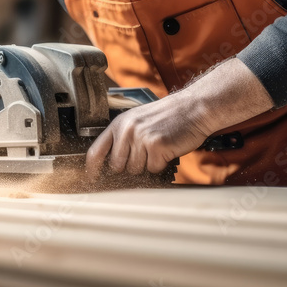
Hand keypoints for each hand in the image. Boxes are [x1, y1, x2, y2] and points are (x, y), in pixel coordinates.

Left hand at [84, 58, 273, 179]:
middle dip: (129, 167)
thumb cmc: (168, 116)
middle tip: (145, 155)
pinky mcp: (156, 146)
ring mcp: (141, 138)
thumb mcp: (138, 120)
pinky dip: (161, 165)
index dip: (92, 169)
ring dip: (147, 165)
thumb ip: (123, 138)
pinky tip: (166, 150)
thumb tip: (113, 164)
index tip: (92, 179)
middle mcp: (126, 130)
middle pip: (117, 166)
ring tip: (157, 148)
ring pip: (135, 170)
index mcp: (119, 123)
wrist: (194, 108)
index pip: (96, 151)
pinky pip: (153, 169)